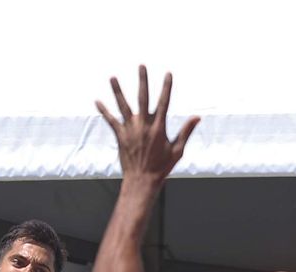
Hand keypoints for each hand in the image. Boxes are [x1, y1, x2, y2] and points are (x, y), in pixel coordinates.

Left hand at [95, 66, 199, 184]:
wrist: (141, 181)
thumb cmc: (161, 167)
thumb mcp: (177, 150)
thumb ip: (186, 131)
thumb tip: (197, 117)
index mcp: (159, 127)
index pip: (164, 102)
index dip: (166, 87)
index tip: (168, 74)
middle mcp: (143, 126)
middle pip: (143, 98)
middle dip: (143, 81)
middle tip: (141, 66)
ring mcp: (130, 131)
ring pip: (123, 106)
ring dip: (118, 91)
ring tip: (113, 77)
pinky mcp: (120, 137)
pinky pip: (111, 121)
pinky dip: (104, 111)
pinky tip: (97, 101)